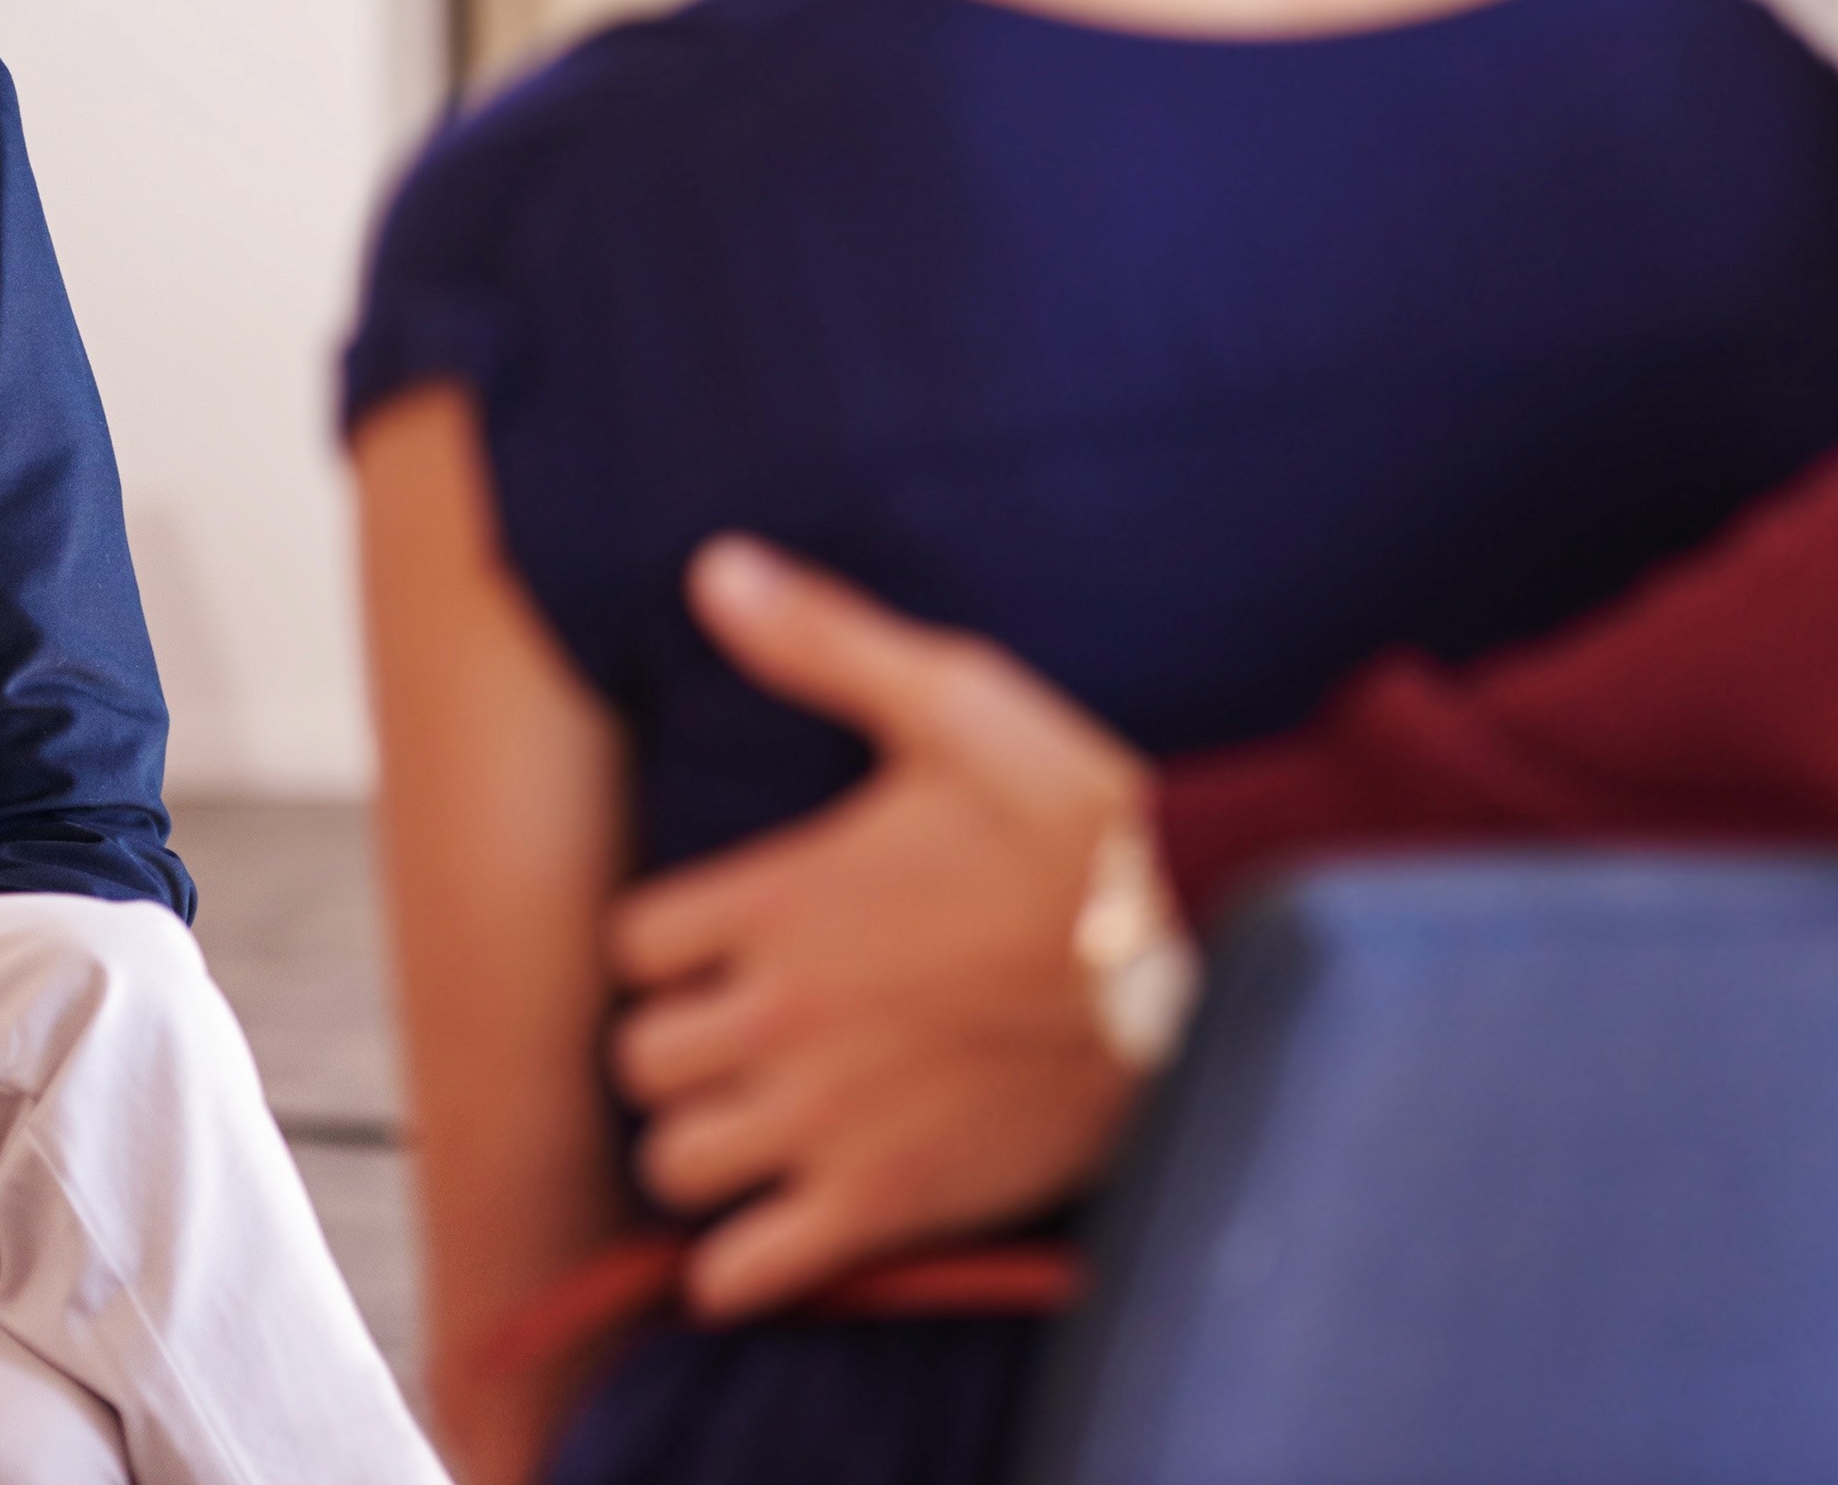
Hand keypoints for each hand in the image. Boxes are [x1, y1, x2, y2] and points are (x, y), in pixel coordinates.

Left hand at [604, 539, 1155, 1317]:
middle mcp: (780, 1015)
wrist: (1209, 972)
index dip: (670, 948)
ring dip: (704, 1148)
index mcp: (780, 899)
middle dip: (679, 1047)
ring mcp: (826, 1120)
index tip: (728, 946)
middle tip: (745, 1035)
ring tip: (762, 1122)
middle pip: (637, 1060)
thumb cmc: (1087, 836)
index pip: (628, 948)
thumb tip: (713, 567)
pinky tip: (785, 1222)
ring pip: (671, 1164)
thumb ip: (826, 643)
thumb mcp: (962, 706)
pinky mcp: (885, 1206)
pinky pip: (740, 1272)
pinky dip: (744, 1262)